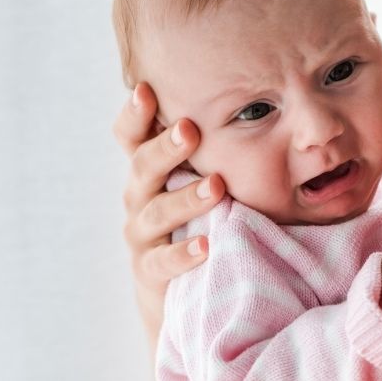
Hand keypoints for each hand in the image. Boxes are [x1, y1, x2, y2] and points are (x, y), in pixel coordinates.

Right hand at [113, 82, 224, 349]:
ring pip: (156, 213)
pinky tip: (207, 246)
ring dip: (185, 198)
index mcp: (148, 170)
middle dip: (165, 148)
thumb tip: (249, 102)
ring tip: (216, 187)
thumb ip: (206, 148)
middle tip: (190, 130)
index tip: (147, 89)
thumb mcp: (193, 180)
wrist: (177, 291)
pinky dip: (183, 254)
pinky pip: (162, 263)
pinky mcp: (150, 273)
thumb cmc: (193, 219)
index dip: (134, 114)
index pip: (131, 136)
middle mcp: (139, 197)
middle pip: (142, 167)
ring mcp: (142, 236)